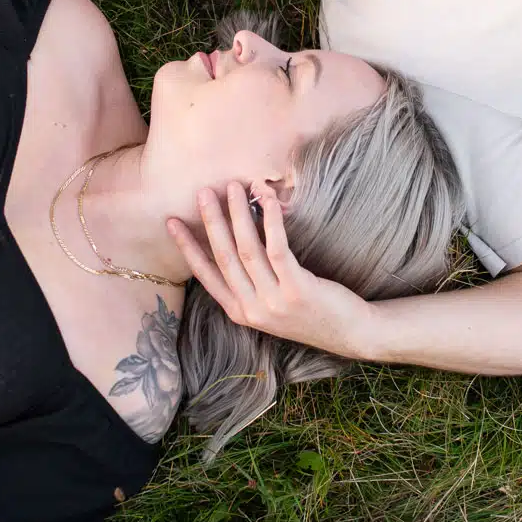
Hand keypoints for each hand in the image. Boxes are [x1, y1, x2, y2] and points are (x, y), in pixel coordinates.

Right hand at [166, 179, 374, 358]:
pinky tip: (266, 200)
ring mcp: (273, 301)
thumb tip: (232, 238)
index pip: (206, 275)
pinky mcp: (297, 289)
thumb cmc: (310, 312)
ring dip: (238, 214)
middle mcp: (252, 309)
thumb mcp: (271, 304)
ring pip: (247, 249)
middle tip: (203, 192)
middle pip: (224, 256)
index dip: (187, 247)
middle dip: (210, 221)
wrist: (350, 333)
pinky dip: (270, 221)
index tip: (172, 222)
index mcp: (240, 312)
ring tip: (234, 188)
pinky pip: (277, 248)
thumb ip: (250, 283)